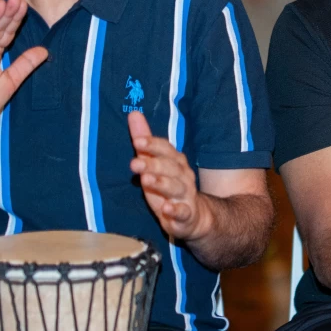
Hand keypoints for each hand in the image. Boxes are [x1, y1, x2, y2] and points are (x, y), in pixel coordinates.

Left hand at [128, 111, 214, 243]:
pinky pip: (183, 213)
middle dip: (153, 163)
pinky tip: (167, 209)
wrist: (196, 217)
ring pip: (176, 188)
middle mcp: (183, 177)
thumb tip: (134, 114)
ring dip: (162, 183)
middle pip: (170, 167)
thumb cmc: (169, 187)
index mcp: (175, 163)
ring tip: (146, 180)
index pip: (166, 150)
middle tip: (135, 162)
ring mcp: (186, 197)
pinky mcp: (186, 216)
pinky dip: (176, 211)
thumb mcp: (156, 164)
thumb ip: (146, 142)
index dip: (153, 145)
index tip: (138, 140)